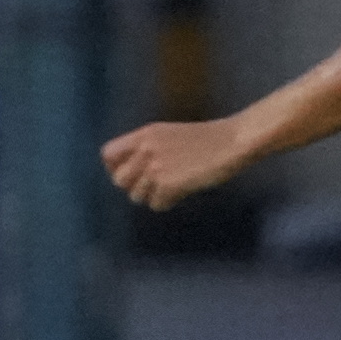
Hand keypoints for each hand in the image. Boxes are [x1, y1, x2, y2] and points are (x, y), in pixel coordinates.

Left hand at [101, 116, 251, 210]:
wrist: (232, 141)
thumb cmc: (206, 139)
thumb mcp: (168, 134)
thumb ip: (147, 147)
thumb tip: (132, 169)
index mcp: (144, 134)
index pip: (108, 154)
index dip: (115, 168)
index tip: (130, 175)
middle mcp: (145, 149)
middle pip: (119, 180)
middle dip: (133, 187)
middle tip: (152, 187)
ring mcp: (156, 167)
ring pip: (136, 196)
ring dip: (152, 196)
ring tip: (170, 188)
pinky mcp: (169, 184)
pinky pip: (155, 205)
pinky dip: (167, 203)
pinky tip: (180, 193)